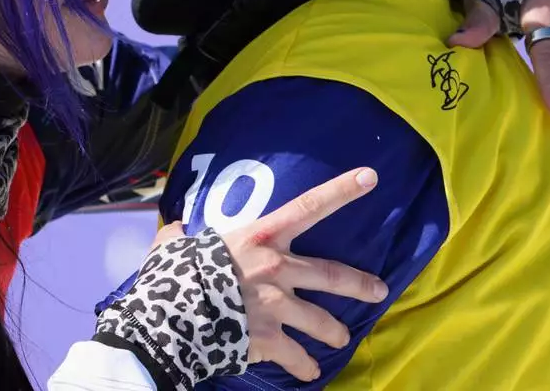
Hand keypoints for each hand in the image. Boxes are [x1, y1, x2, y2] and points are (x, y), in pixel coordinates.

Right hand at [152, 167, 385, 382]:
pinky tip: (308, 372)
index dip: (341, 191)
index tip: (370, 177)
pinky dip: (304, 366)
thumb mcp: (172, 246)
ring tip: (341, 340)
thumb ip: (178, 237)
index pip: (307, 207)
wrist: (170, 319)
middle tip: (379, 291)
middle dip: (359, 285)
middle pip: (330, 274)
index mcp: (258, 238)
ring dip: (334, 332)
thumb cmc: (171, 276)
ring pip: (321, 321)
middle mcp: (276, 268)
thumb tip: (174, 231)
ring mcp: (276, 305)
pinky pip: (296, 356)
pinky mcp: (270, 339)